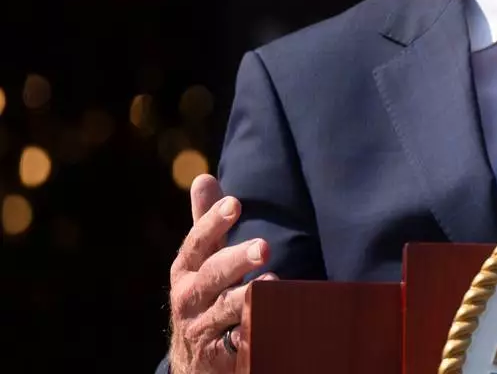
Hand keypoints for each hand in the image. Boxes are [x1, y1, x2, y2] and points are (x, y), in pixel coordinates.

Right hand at [168, 174, 273, 372]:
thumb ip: (206, 223)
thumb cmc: (204, 296)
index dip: (212, 223)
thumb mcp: (201, 261)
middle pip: (213, 275)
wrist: (193, 360)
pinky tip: (267, 323)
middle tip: (265, 246)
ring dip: (248, 296)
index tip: (234, 204)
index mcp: (186, 271)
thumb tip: (204, 177)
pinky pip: (235, 345)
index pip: (197, 243)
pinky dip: (249, 335)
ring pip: (224, 310)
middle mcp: (189, 298)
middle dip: (237, 260)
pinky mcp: (217, 356)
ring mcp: (202, 329)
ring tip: (273, 283)